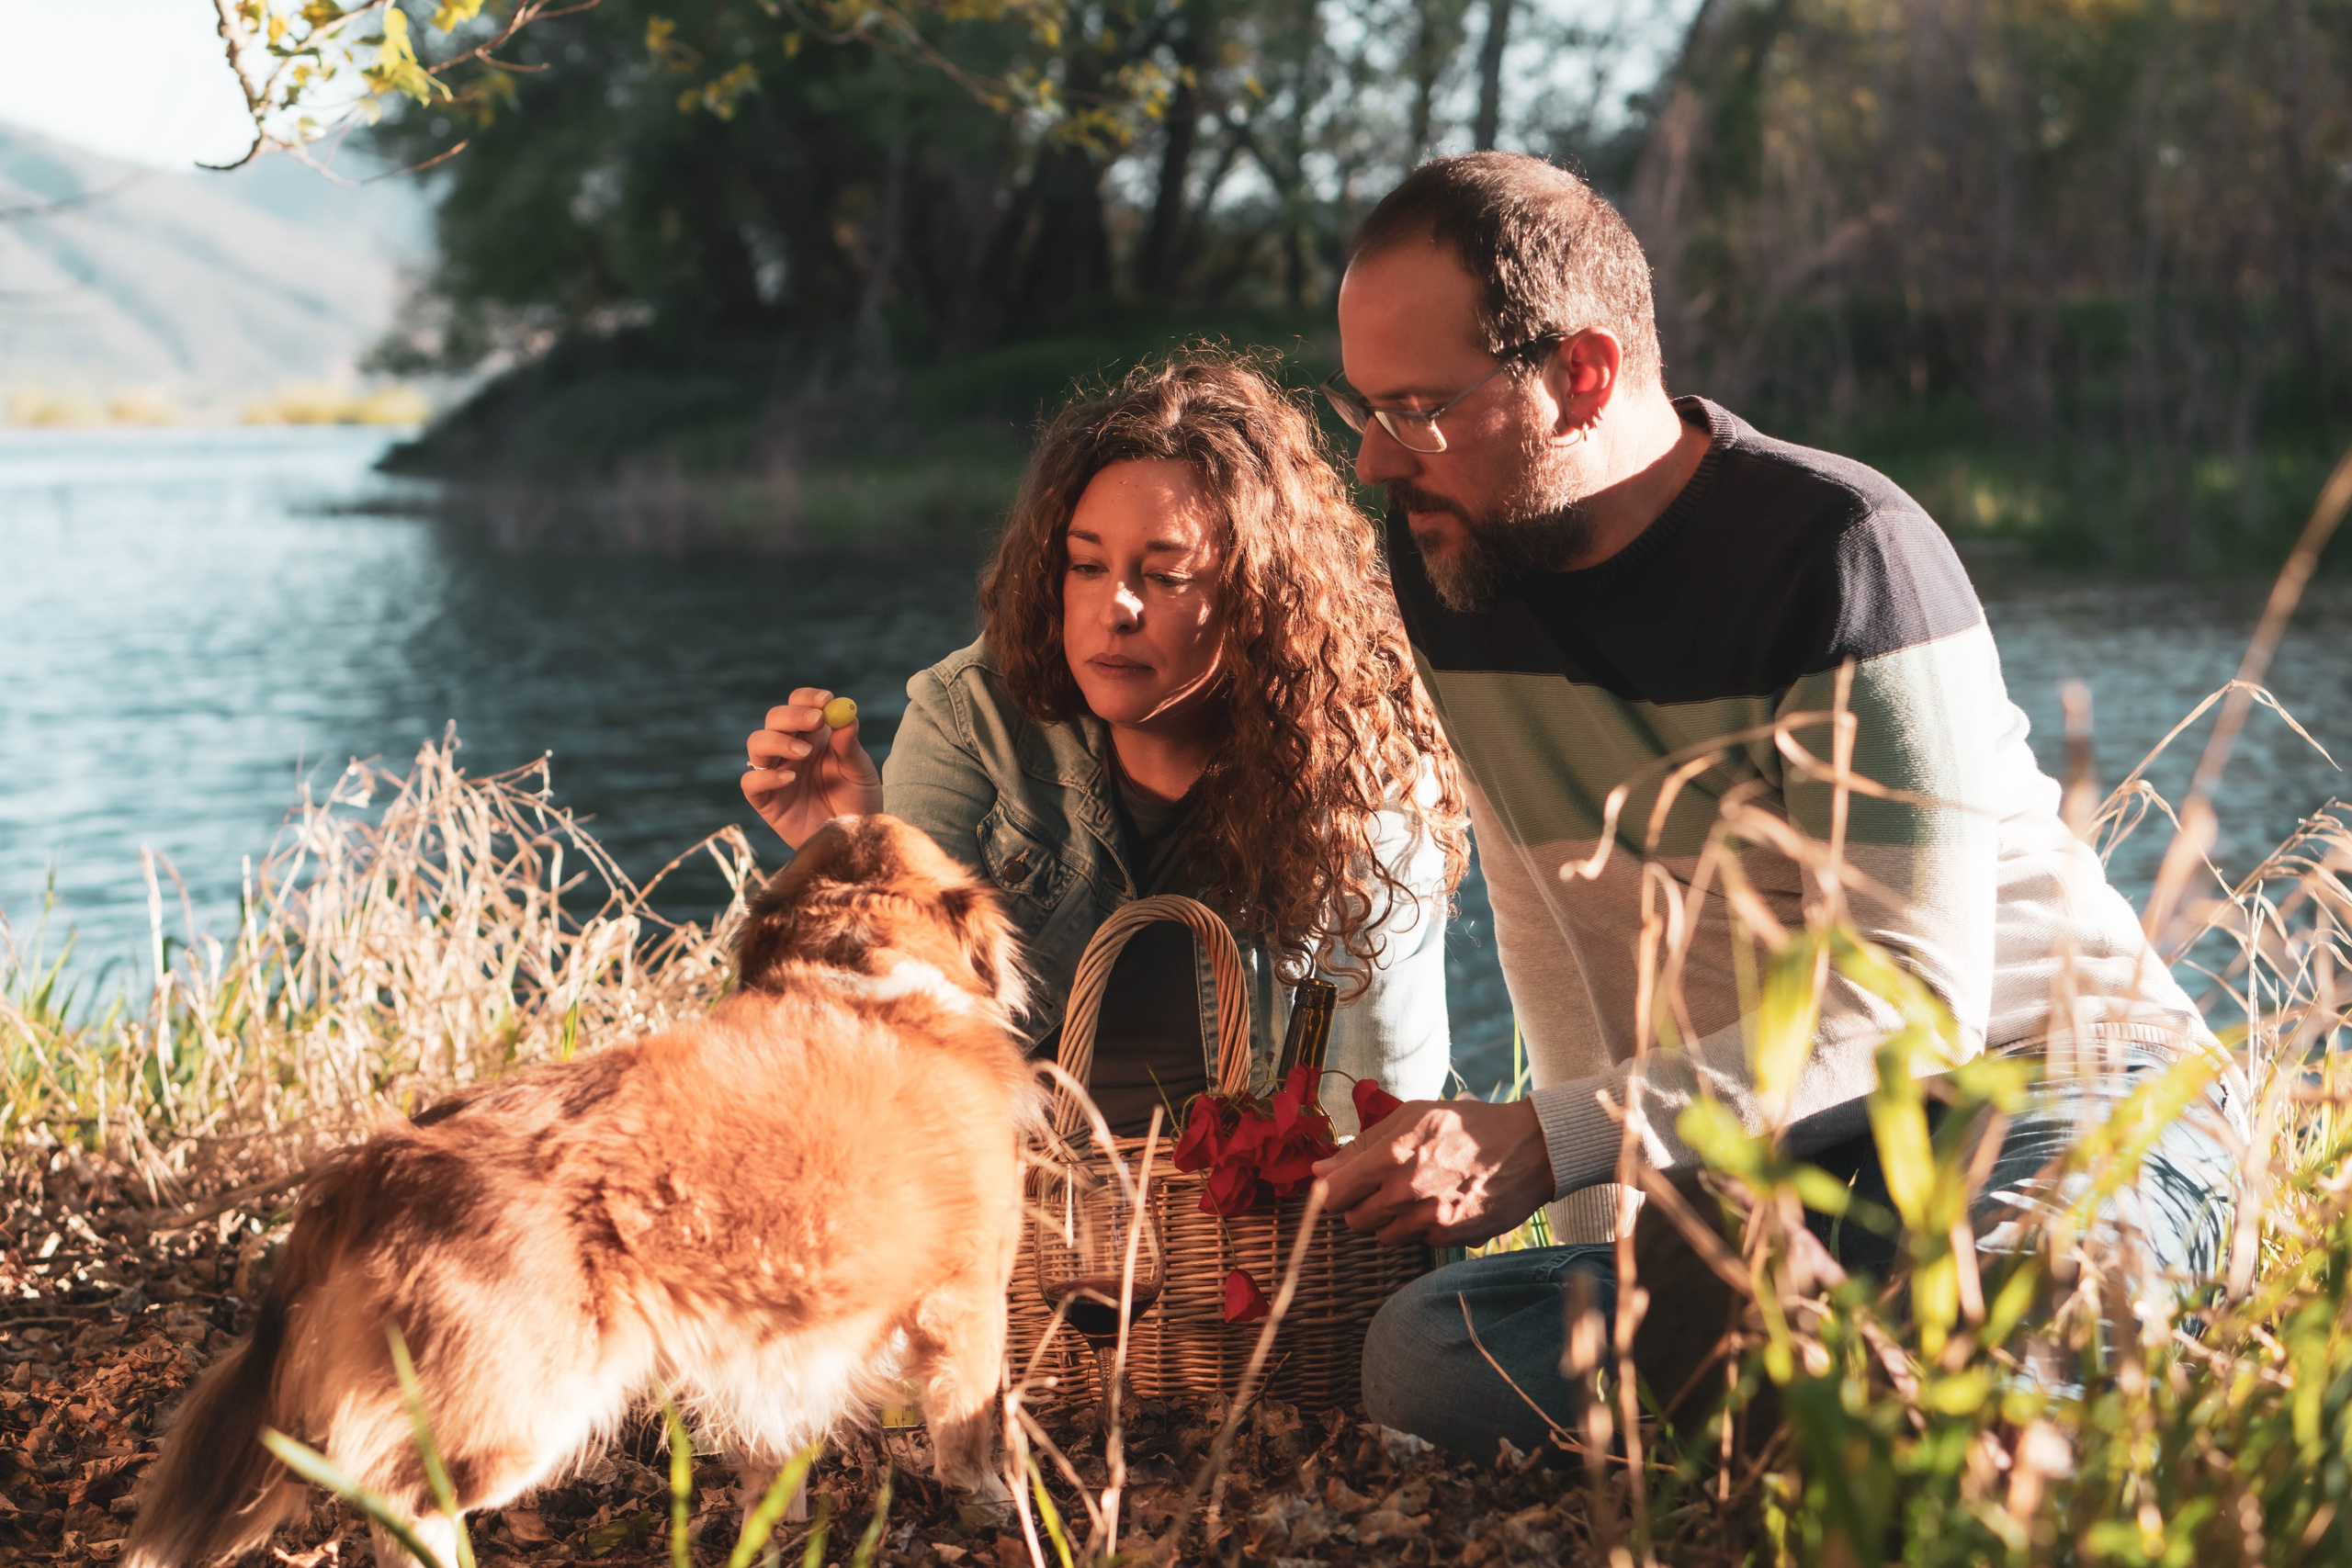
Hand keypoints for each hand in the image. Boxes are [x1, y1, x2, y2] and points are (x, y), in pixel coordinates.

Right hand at [741, 688, 883, 848]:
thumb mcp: (860, 773)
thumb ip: (850, 746)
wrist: (853, 842)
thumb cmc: (859, 803)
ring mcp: (775, 773)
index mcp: (814, 736)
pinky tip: (790, 779)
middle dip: (792, 716)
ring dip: (777, 742)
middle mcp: (790, 750)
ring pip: (756, 744)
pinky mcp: (765, 800)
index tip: (825, 701)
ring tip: (805, 755)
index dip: (807, 699)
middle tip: (815, 720)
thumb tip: (845, 715)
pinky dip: (765, 776)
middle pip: (775, 719)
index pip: (799, 705)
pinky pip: (751, 781)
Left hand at [1310, 1098, 1554, 1246]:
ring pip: (1382, 1236)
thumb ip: (1362, 1145)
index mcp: (1391, 1158)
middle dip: (1360, 1205)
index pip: (1332, 1194)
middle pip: (1354, 1221)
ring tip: (1412, 1193)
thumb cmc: (1466, 1125)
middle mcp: (1406, 1194)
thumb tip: (1321, 1168)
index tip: (1340, 1184)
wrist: (1527, 1149)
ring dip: (1388, 1219)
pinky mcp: (1450, 1238)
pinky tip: (1437, 1203)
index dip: (1332, 1190)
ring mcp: (1429, 1221)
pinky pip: (1415, 1241)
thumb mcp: (1412, 1117)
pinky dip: (1418, 1227)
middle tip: (1380, 1186)